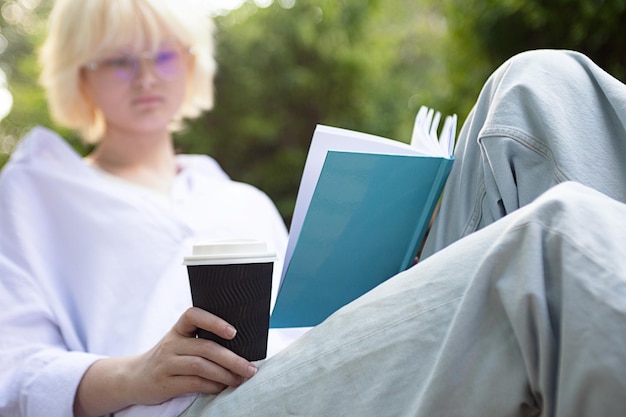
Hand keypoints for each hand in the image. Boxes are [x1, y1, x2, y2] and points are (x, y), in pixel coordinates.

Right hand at [129, 307, 257, 403]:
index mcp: (178, 329)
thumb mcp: (179, 342)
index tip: (233, 332)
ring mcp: (167, 364)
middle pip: (206, 348)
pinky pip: (194, 383)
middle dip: (232, 359)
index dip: (214, 321)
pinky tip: (222, 387)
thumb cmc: (168, 358)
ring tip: (240, 379)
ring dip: (225, 374)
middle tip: (250, 368)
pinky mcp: (166, 383)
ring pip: (201, 366)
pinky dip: (212, 386)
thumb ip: (201, 340)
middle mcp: (171, 344)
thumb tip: (240, 347)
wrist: (134, 378)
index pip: (193, 315)